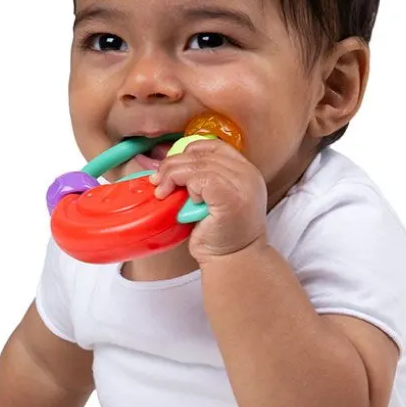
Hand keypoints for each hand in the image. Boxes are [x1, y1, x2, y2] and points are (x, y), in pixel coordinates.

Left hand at [150, 139, 267, 261]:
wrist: (233, 261)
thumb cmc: (219, 235)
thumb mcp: (212, 199)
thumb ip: (202, 180)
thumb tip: (168, 164)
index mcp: (245, 171)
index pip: (213, 145)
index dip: (189, 151)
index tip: (172, 168)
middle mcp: (248, 174)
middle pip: (202, 153)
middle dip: (172, 164)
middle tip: (157, 181)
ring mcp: (242, 185)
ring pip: (197, 165)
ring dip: (173, 176)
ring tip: (163, 192)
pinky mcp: (231, 198)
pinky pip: (200, 179)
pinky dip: (187, 187)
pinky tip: (185, 203)